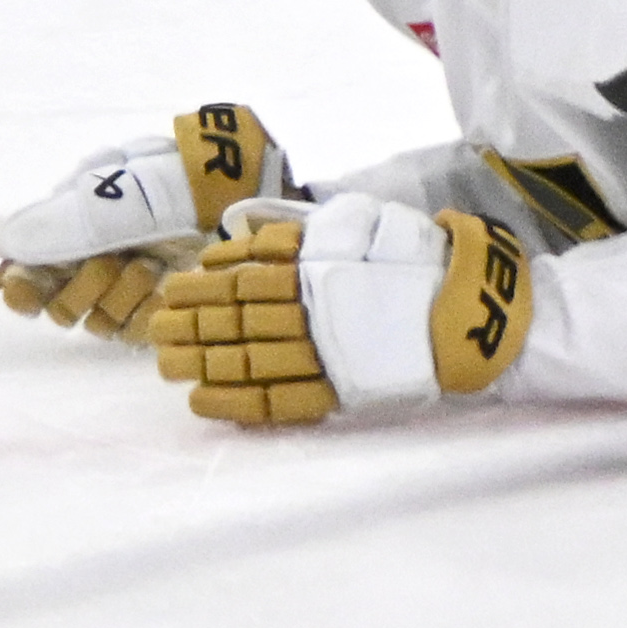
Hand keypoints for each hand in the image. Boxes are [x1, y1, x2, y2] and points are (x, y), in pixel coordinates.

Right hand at [0, 103, 290, 337]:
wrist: (271, 197)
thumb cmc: (201, 181)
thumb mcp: (137, 188)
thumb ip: (78, 215)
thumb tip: (10, 237)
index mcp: (79, 210)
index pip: (27, 254)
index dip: (19, 278)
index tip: (21, 292)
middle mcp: (97, 249)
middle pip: (52, 295)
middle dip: (78, 286)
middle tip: (110, 266)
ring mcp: (130, 282)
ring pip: (90, 318)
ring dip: (116, 296)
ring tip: (150, 269)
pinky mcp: (163, 311)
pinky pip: (130, 331)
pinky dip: (143, 315)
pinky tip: (166, 292)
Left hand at [146, 196, 532, 423]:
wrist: (471, 311)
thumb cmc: (411, 262)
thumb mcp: (353, 224)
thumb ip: (296, 229)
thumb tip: (240, 227)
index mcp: (313, 268)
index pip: (241, 278)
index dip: (201, 286)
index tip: (168, 289)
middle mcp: (313, 311)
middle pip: (236, 318)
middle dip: (191, 325)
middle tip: (155, 331)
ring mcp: (327, 354)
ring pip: (249, 358)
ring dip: (202, 362)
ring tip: (167, 366)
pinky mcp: (343, 390)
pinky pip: (281, 401)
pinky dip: (238, 403)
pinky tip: (202, 402)